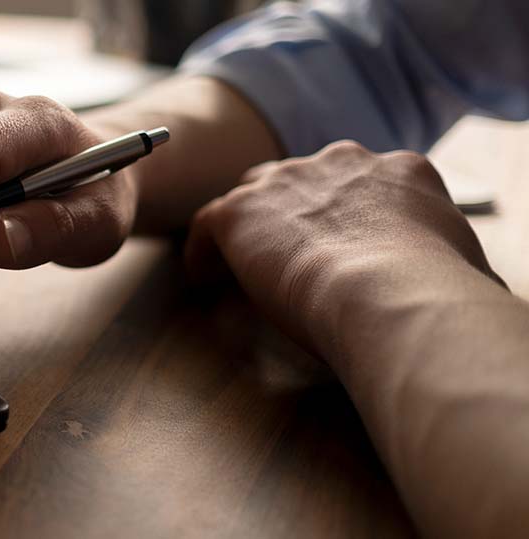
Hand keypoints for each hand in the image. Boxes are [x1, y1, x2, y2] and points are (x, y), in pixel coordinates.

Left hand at [185, 141, 501, 356]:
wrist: (389, 291)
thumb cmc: (438, 292)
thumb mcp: (466, 265)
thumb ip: (452, 264)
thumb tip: (470, 291)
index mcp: (401, 170)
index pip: (361, 180)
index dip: (344, 212)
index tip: (339, 242)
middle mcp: (341, 161)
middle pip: (302, 177)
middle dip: (292, 209)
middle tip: (285, 250)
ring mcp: (285, 181)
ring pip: (252, 194)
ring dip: (247, 225)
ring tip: (237, 261)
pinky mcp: (239, 210)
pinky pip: (207, 222)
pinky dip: (202, 249)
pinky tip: (202, 275)